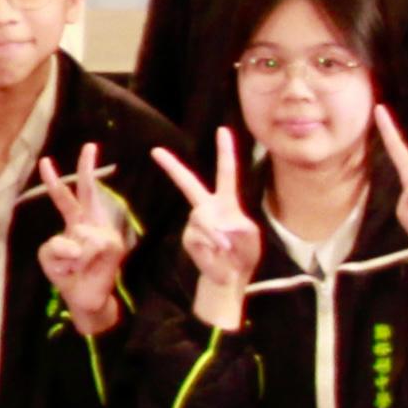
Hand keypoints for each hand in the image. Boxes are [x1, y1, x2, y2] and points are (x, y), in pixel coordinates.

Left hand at [37, 144, 131, 332]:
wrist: (85, 299)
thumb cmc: (67, 274)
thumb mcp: (49, 256)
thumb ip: (54, 243)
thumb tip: (77, 242)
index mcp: (77, 223)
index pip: (66, 198)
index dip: (54, 181)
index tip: (44, 161)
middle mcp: (93, 223)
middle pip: (88, 191)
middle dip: (87, 167)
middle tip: (89, 145)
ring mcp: (105, 233)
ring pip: (77, 233)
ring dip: (68, 255)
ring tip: (75, 267)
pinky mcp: (113, 245)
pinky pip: (87, 245)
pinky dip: (79, 259)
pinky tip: (84, 268)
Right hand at [151, 127, 261, 320]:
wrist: (231, 278)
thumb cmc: (244, 254)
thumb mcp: (250, 236)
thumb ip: (236, 225)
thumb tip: (217, 223)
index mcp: (227, 203)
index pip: (226, 173)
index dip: (225, 152)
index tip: (222, 130)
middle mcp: (208, 208)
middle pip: (189, 184)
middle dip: (173, 168)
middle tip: (156, 151)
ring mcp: (196, 223)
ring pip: (202, 217)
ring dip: (217, 233)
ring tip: (227, 248)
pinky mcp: (189, 238)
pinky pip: (199, 234)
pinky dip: (212, 243)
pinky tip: (218, 253)